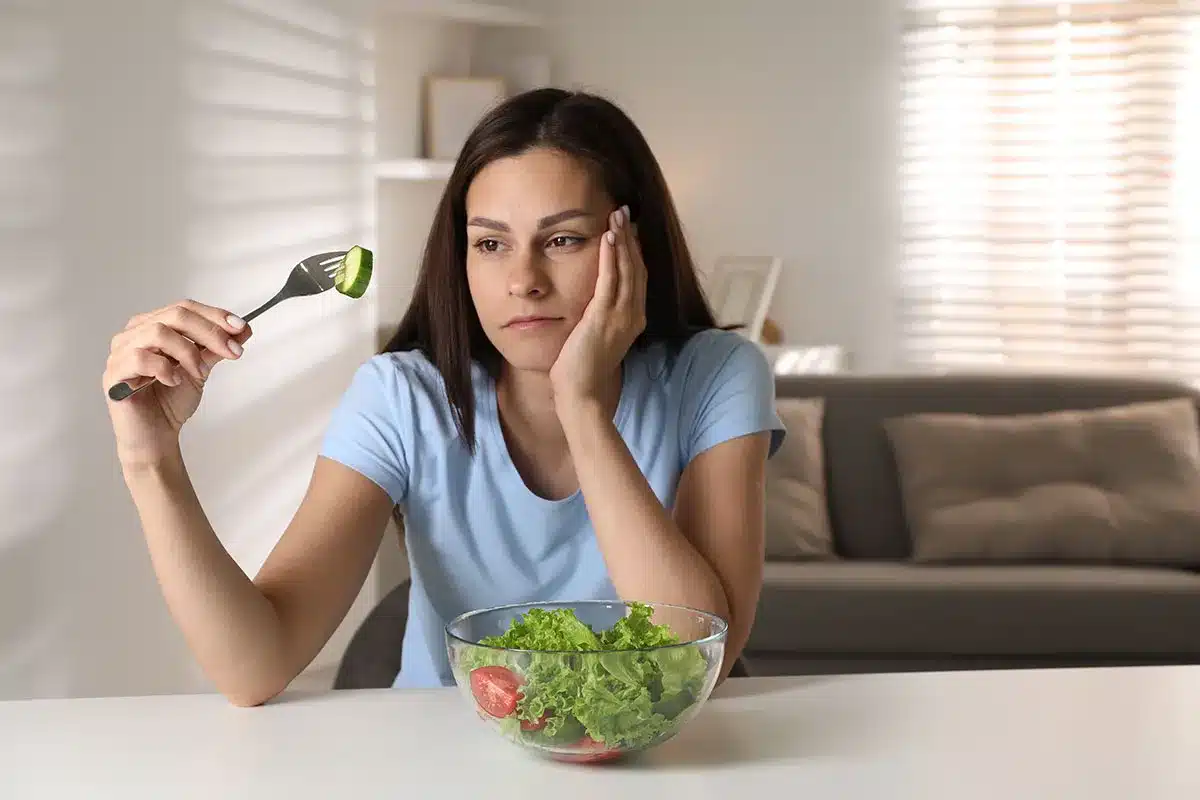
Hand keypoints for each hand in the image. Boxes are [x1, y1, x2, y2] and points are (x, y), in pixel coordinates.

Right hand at [103, 300, 251, 467]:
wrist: (156, 435)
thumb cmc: (170, 401)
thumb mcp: (201, 368)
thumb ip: (216, 348)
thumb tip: (242, 329)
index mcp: (153, 326)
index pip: (184, 308)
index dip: (214, 315)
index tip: (240, 328)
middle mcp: (135, 334)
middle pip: (174, 315)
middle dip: (210, 332)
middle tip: (231, 350)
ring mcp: (121, 352)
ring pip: (157, 332)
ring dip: (188, 352)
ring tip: (199, 372)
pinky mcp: (114, 374)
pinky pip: (140, 358)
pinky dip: (164, 368)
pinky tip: (174, 381)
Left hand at [549, 205, 646, 404]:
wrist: (581, 391)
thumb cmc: (582, 367)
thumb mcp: (596, 333)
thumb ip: (600, 313)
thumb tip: (592, 297)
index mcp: (634, 318)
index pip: (638, 276)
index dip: (634, 249)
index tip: (627, 227)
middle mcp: (634, 315)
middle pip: (637, 267)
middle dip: (630, 237)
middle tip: (623, 211)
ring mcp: (622, 317)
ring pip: (627, 270)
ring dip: (622, 240)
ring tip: (616, 216)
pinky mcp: (604, 318)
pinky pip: (610, 281)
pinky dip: (610, 258)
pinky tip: (607, 239)